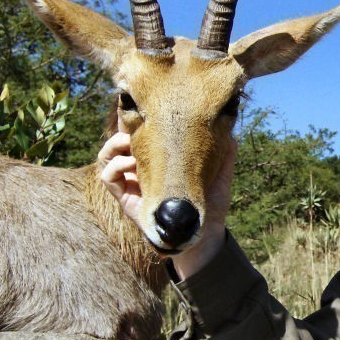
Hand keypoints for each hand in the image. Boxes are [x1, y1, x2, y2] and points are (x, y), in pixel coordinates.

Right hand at [99, 122, 238, 275]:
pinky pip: (107, 177)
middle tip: (132, 115)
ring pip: (107, 156)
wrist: (203, 236)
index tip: (143, 103)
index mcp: (160, 161)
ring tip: (129, 139)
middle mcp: (142, 169)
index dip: (138, 119)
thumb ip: (225, 155)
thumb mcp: (219, 176)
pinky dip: (114, 166)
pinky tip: (132, 163)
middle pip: (120, 140)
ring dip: (113, 144)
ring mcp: (132, 183)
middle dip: (122, 124)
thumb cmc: (209, 207)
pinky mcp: (125, 198)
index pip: (144, 135)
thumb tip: (231, 133)